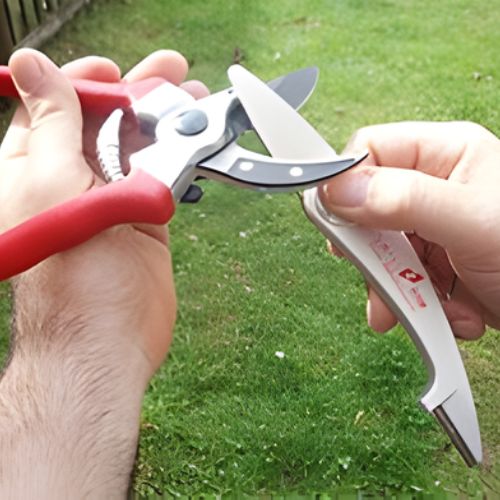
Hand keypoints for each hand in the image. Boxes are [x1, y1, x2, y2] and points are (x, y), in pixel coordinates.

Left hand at [1, 48, 207, 374]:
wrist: (107, 341)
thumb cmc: (71, 274)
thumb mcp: (53, 184)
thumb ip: (51, 124)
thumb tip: (31, 64)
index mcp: (35, 167)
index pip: (55, 107)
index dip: (83, 81)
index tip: (114, 70)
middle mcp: (73, 182)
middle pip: (104, 122)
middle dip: (137, 94)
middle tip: (173, 73)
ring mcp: (112, 202)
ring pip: (138, 148)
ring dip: (166, 122)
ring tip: (195, 99)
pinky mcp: (145, 221)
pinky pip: (162, 178)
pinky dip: (180, 157)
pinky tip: (196, 140)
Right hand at [320, 121, 499, 339]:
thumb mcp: (471, 222)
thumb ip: (404, 200)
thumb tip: (338, 191)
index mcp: (443, 155)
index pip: (369, 153)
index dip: (344, 184)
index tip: (335, 223)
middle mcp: (432, 188)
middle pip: (364, 209)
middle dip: (372, 251)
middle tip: (379, 272)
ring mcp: (430, 229)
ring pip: (379, 253)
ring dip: (395, 287)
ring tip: (423, 306)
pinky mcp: (432, 264)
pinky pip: (399, 281)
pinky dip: (416, 305)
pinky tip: (449, 312)